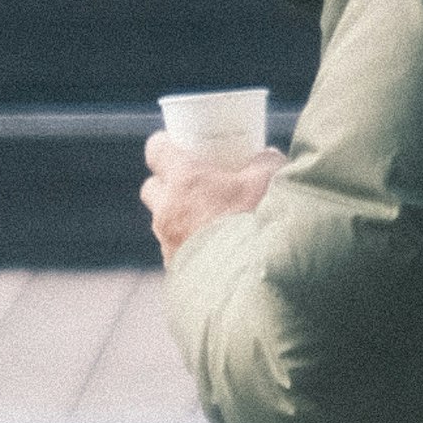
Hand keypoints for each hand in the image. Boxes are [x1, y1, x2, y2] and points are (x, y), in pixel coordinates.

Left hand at [141, 132, 282, 259]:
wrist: (255, 277)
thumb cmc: (259, 222)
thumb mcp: (270, 180)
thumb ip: (266, 162)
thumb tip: (266, 157)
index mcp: (184, 180)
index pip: (156, 150)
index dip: (165, 146)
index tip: (178, 146)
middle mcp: (168, 210)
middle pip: (152, 188)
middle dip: (167, 184)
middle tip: (194, 185)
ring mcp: (168, 243)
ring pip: (162, 222)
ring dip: (177, 218)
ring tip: (205, 220)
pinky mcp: (176, 271)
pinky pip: (175, 251)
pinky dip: (188, 247)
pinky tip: (211, 250)